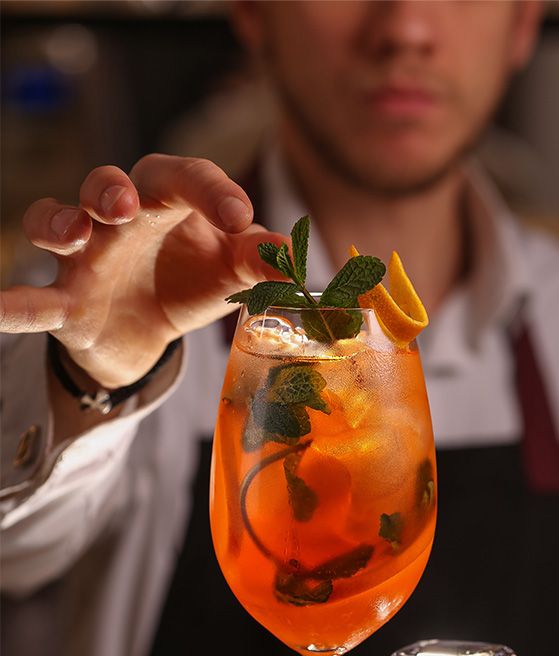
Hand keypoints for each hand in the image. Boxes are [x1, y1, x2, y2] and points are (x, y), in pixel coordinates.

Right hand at [0, 154, 286, 387]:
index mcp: (168, 203)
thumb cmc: (189, 283)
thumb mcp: (228, 275)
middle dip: (112, 190)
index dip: (211, 192)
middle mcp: (120, 220)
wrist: (147, 333)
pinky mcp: (64, 301)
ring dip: (60, 222)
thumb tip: (291, 261)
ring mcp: (85, 258)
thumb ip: (256, 265)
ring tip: (72, 235)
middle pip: (108, 185)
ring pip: (56, 221)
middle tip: (126, 206)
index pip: (185, 179)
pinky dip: (10, 306)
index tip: (242, 219)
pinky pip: (32, 300)